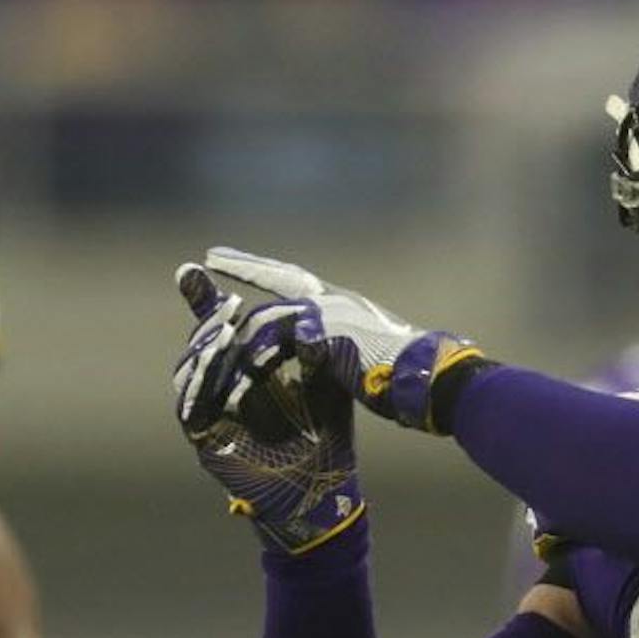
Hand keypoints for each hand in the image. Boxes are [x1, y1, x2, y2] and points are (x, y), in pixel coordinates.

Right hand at [171, 267, 366, 553]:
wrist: (325, 491)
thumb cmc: (325, 437)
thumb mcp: (321, 383)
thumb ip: (310, 349)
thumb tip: (307, 306)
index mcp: (243, 373)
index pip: (220, 329)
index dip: (206, 299)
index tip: (200, 263)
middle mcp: (220, 390)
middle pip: (200, 345)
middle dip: (203, 317)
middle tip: (220, 295)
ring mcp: (208, 416)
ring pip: (189, 372)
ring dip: (203, 347)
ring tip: (223, 325)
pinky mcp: (204, 441)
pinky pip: (190, 407)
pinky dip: (199, 382)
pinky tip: (214, 360)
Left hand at [192, 246, 488, 434]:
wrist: (428, 378)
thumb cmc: (408, 378)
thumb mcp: (365, 359)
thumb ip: (339, 352)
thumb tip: (334, 362)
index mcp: (345, 307)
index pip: (299, 280)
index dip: (268, 270)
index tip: (245, 258)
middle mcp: (335, 301)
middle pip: (280, 277)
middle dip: (245, 267)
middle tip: (211, 259)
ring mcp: (327, 312)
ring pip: (268, 316)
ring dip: (242, 335)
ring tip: (215, 340)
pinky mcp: (319, 330)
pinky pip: (271, 340)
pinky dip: (252, 356)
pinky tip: (237, 366)